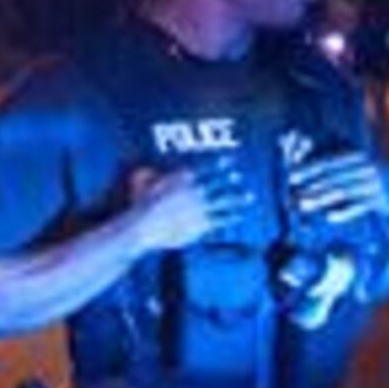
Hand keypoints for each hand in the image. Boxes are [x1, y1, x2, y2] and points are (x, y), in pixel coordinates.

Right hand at [122, 163, 251, 253]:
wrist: (143, 226)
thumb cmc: (138, 205)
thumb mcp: (139, 182)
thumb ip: (147, 174)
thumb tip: (147, 169)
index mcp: (182, 179)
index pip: (205, 169)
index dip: (218, 164)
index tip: (229, 161)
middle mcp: (195, 190)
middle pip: (217, 183)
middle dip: (229, 179)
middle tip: (239, 176)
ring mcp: (201, 207)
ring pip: (224, 200)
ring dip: (238, 198)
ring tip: (250, 196)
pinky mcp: (203, 224)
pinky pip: (221, 219)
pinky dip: (232, 217)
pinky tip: (240, 216)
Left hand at [289, 150, 388, 231]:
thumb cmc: (367, 173)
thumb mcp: (352, 162)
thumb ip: (330, 157)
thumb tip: (302, 143)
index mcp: (356, 156)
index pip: (328, 162)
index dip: (308, 169)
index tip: (291, 177)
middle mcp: (365, 168)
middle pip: (333, 178)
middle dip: (311, 187)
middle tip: (292, 196)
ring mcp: (373, 184)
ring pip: (343, 192)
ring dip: (321, 199)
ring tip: (303, 205)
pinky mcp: (380, 200)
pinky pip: (359, 207)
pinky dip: (345, 212)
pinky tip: (329, 217)